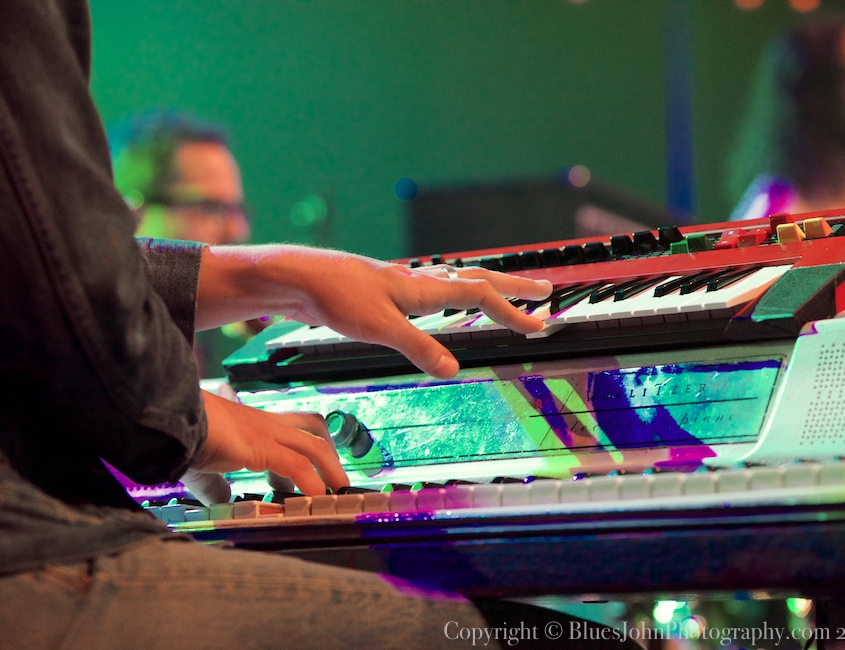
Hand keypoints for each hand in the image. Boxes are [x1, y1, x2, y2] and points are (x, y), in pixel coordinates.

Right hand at [181, 391, 348, 503]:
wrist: (168, 417)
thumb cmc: (182, 436)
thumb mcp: (205, 467)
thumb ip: (216, 485)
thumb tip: (221, 500)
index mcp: (255, 425)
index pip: (294, 429)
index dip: (309, 451)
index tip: (313, 478)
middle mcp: (266, 424)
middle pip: (313, 429)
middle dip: (330, 456)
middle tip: (337, 484)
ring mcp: (266, 431)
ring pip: (314, 445)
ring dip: (331, 469)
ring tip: (336, 495)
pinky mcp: (261, 446)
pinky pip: (297, 465)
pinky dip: (311, 484)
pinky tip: (314, 501)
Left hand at [197, 245, 552, 377]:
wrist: (299, 276)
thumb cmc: (335, 297)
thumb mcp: (378, 328)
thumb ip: (417, 347)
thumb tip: (454, 368)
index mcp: (422, 289)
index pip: (479, 297)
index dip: (512, 312)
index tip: (540, 324)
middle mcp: (418, 281)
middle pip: (476, 280)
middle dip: (513, 288)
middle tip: (545, 292)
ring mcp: (403, 283)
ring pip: (456, 281)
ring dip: (487, 287)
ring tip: (507, 292)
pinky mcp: (387, 289)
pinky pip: (435, 287)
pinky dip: (455, 292)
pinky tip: (445, 299)